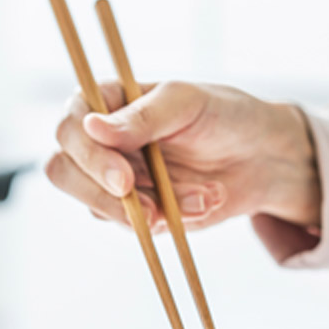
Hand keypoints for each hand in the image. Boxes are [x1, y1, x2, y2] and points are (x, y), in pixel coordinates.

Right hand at [46, 81, 320, 252]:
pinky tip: (208, 202)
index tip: (125, 180)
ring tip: (206, 196)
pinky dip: (173, 220)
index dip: (89, 157)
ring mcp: (118, 178)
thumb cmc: (226, 115)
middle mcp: (102, 142)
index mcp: (105, 103)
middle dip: (104, 196)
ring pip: (102, 207)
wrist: (263, 156)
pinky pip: (138, 226)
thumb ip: (143, 116)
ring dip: (156, 208)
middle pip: (65, 173)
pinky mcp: (141, 209)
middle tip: (151, 209)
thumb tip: (91, 127)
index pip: (69, 129)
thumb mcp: (189, 103)